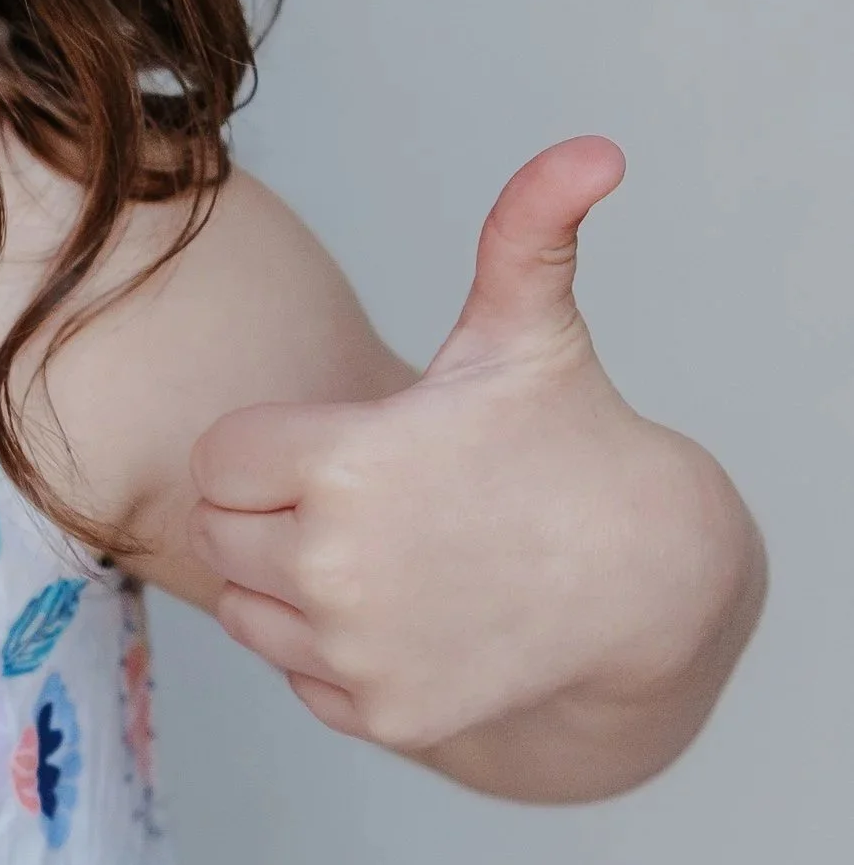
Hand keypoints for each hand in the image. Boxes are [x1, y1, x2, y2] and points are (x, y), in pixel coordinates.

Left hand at [188, 140, 756, 789]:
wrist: (648, 582)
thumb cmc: (572, 442)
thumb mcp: (531, 332)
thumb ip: (526, 231)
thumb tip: (592, 150)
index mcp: (339, 464)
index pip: (216, 461)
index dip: (271, 447)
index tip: (341, 444)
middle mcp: (330, 568)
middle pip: (222, 534)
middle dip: (275, 511)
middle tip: (368, 499)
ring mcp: (353, 652)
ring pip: (247, 607)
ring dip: (291, 583)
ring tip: (389, 552)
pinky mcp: (379, 714)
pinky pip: (296, 674)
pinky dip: (333, 652)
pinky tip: (411, 612)